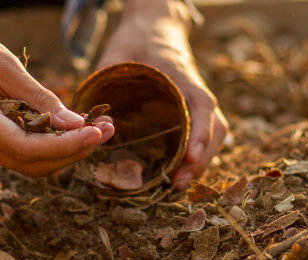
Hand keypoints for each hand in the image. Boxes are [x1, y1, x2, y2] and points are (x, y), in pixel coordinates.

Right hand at [0, 10, 114, 176]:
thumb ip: (39, 98)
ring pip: (23, 162)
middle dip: (72, 152)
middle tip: (106, 129)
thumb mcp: (3, 63)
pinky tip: (62, 127)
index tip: (99, 132)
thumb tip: (75, 124)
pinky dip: (41, 144)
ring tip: (92, 127)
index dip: (68, 147)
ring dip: (60, 151)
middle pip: (30, 165)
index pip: (29, 151)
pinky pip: (11, 151)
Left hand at [97, 0, 228, 189]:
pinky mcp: (190, 110)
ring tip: (178, 185)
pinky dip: (196, 156)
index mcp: (181, 75)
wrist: (153, 25)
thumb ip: (103, 80)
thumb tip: (92, 119)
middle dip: (200, 158)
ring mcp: (195, 101)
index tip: (190, 156)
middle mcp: (194, 90)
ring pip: (213, 134)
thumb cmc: (134, 39)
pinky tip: (179, 173)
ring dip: (200, 162)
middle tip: (178, 183)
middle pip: (215, 127)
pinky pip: (202, 134)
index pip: (201, 104)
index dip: (200, 131)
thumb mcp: (114, 55)